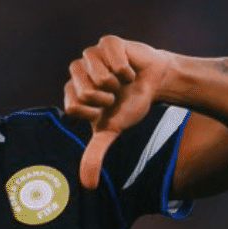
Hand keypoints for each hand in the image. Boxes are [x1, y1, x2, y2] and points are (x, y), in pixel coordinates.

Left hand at [64, 35, 170, 188]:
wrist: (155, 84)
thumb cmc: (129, 105)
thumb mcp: (111, 131)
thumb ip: (95, 155)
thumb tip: (88, 187)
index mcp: (72, 92)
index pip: (73, 107)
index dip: (95, 111)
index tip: (106, 108)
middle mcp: (76, 72)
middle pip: (84, 92)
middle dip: (108, 98)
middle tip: (116, 93)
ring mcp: (90, 55)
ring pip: (98, 76)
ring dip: (117, 83)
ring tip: (122, 81)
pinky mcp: (107, 42)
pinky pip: (113, 59)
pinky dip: (126, 69)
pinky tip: (130, 68)